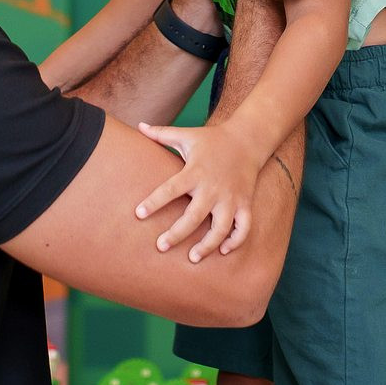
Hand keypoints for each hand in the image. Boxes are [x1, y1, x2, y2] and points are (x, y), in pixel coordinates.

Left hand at [134, 121, 265, 261]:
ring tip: (193, 258)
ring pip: (221, 228)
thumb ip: (162, 134)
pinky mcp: (245, 204)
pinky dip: (236, 241)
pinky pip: (244, 228)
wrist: (248, 139)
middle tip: (161, 247)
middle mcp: (213, 187)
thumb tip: (139, 126)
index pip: (170, 189)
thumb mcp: (187, 135)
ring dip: (208, 245)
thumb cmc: (212, 140)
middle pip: (194, 216)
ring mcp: (231, 198)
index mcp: (195, 171)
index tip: (138, 214)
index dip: (154, 202)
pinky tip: (223, 251)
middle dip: (177, 233)